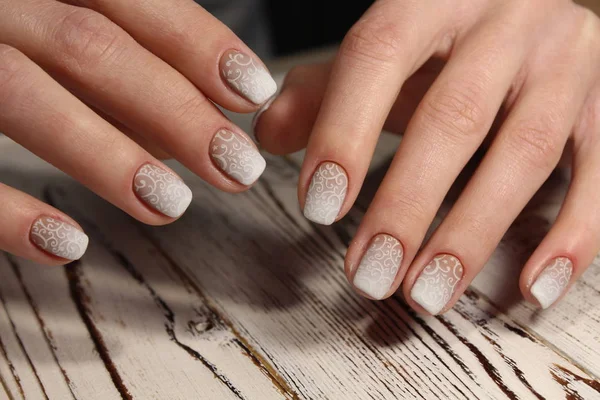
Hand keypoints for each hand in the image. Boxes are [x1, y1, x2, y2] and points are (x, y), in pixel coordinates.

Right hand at [0, 0, 275, 263]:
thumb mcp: (45, 30)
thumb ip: (106, 66)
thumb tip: (186, 121)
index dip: (196, 42)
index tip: (253, 92)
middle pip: (87, 44)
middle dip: (174, 108)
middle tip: (238, 166)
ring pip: (19, 89)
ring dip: (106, 153)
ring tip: (173, 204)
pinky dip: (6, 210)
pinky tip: (68, 244)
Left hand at [255, 0, 599, 311]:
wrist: (532, 4)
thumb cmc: (446, 39)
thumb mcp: (384, 52)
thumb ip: (325, 90)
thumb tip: (268, 135)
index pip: (378, 57)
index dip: (344, 133)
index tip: (320, 209)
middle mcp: (504, 23)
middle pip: (454, 116)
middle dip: (407, 205)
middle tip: (369, 274)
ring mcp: (564, 62)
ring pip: (524, 152)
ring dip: (472, 233)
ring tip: (426, 293)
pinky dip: (574, 235)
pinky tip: (533, 286)